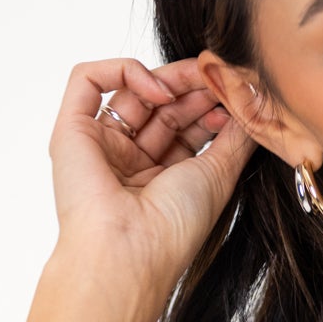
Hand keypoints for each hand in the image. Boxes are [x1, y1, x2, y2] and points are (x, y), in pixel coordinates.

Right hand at [48, 54, 253, 301]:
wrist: (131, 250)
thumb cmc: (175, 226)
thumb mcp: (219, 174)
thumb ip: (236, 137)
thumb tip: (252, 105)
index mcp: (161, 178)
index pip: (185, 127)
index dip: (210, 107)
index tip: (237, 97)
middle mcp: (128, 161)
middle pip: (161, 106)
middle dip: (194, 88)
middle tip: (220, 77)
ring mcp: (99, 145)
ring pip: (132, 90)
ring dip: (170, 78)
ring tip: (201, 77)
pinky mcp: (71, 130)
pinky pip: (88, 80)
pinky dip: (123, 71)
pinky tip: (158, 89)